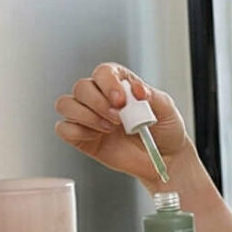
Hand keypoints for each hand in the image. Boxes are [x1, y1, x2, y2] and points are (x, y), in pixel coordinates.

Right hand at [55, 62, 192, 184]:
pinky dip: (77, 132)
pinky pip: (63, 129)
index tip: (122, 100)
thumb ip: (152, 97)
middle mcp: (100, 97)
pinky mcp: (82, 137)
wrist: (164, 159)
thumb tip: (136, 90)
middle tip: (119, 118)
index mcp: (119, 84)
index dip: (108, 83)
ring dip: (86, 116)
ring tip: (110, 128)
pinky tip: (97, 137)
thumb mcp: (167, 110)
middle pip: (81, 87)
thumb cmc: (165, 130)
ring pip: (66, 104)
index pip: (103, 72)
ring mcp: (89, 117)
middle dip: (98, 102)